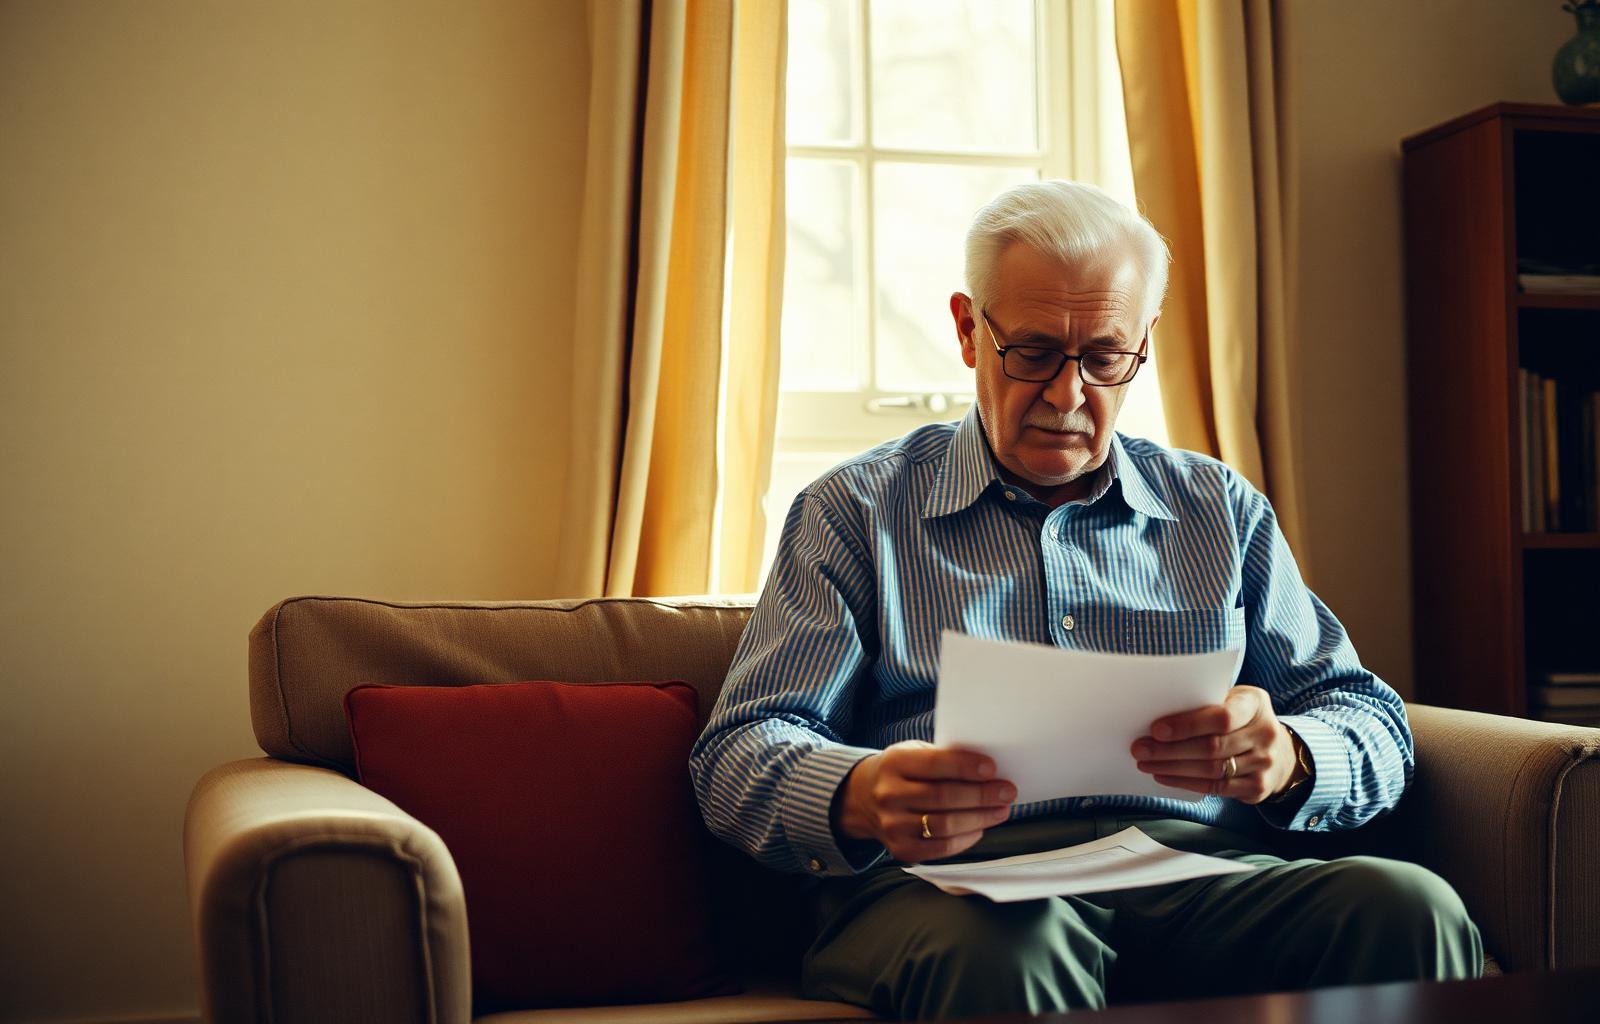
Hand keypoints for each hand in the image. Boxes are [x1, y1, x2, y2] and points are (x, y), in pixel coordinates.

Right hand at [833, 740, 1015, 862]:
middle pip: (944, 797)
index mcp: (894, 763)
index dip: (966, 767)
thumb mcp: (912, 753)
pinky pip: (941, 848)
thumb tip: (987, 771)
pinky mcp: (901, 849)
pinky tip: (979, 828)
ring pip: (945, 825)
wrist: (862, 798)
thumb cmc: (900, 772)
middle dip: (982, 795)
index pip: (934, 764)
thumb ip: (943, 758)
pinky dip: (966, 839)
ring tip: (1000, 810)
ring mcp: (893, 825)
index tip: (992, 769)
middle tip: (1007, 792)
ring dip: (980, 818)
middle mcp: (889, 795)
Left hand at [1130, 685, 1298, 802]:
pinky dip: (1186, 783)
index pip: (1222, 716)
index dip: (1187, 725)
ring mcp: (1264, 763)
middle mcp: (1266, 734)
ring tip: (1146, 763)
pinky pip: (1217, 788)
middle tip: (1140, 749)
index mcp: (1255, 704)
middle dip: (1170, 749)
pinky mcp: (1258, 787)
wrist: (1278, 749)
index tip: (1156, 729)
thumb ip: (1205, 703)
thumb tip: (1156, 711)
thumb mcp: (1232, 699)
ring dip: (1173, 768)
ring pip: (1212, 769)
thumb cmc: (1241, 718)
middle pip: (1212, 746)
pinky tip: (1164, 776)